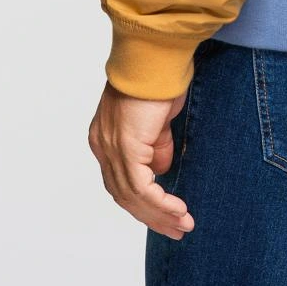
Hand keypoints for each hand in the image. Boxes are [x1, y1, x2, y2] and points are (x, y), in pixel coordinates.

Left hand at [88, 79, 195, 238]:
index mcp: (105, 137)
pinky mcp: (126, 147)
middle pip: (123, 194)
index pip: (119, 181)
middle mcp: (103, 144)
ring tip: (183, 225)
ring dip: (159, 215)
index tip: (166, 215)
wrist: (156, 56)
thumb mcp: (157, 120)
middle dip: (151, 216)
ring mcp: (111, 147)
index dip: (142, 202)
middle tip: (176, 230)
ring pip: (131, 196)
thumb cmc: (159, 78)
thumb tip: (160, 171)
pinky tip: (178, 211)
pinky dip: (161, 204)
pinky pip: (142, 188)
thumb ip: (155, 146)